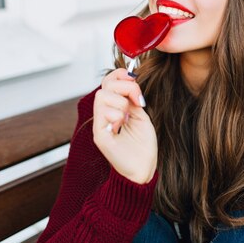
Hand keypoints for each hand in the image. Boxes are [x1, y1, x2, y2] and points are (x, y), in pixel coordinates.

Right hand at [92, 68, 157, 183]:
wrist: (144, 168)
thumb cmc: (142, 144)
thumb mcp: (140, 114)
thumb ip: (132, 98)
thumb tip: (130, 79)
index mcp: (113, 107)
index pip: (108, 82)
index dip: (120, 75)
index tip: (134, 79)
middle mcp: (104, 114)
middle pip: (105, 86)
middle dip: (125, 88)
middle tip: (137, 101)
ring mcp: (100, 124)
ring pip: (102, 97)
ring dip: (121, 103)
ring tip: (127, 118)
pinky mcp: (100, 135)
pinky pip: (102, 114)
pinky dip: (116, 116)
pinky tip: (122, 126)